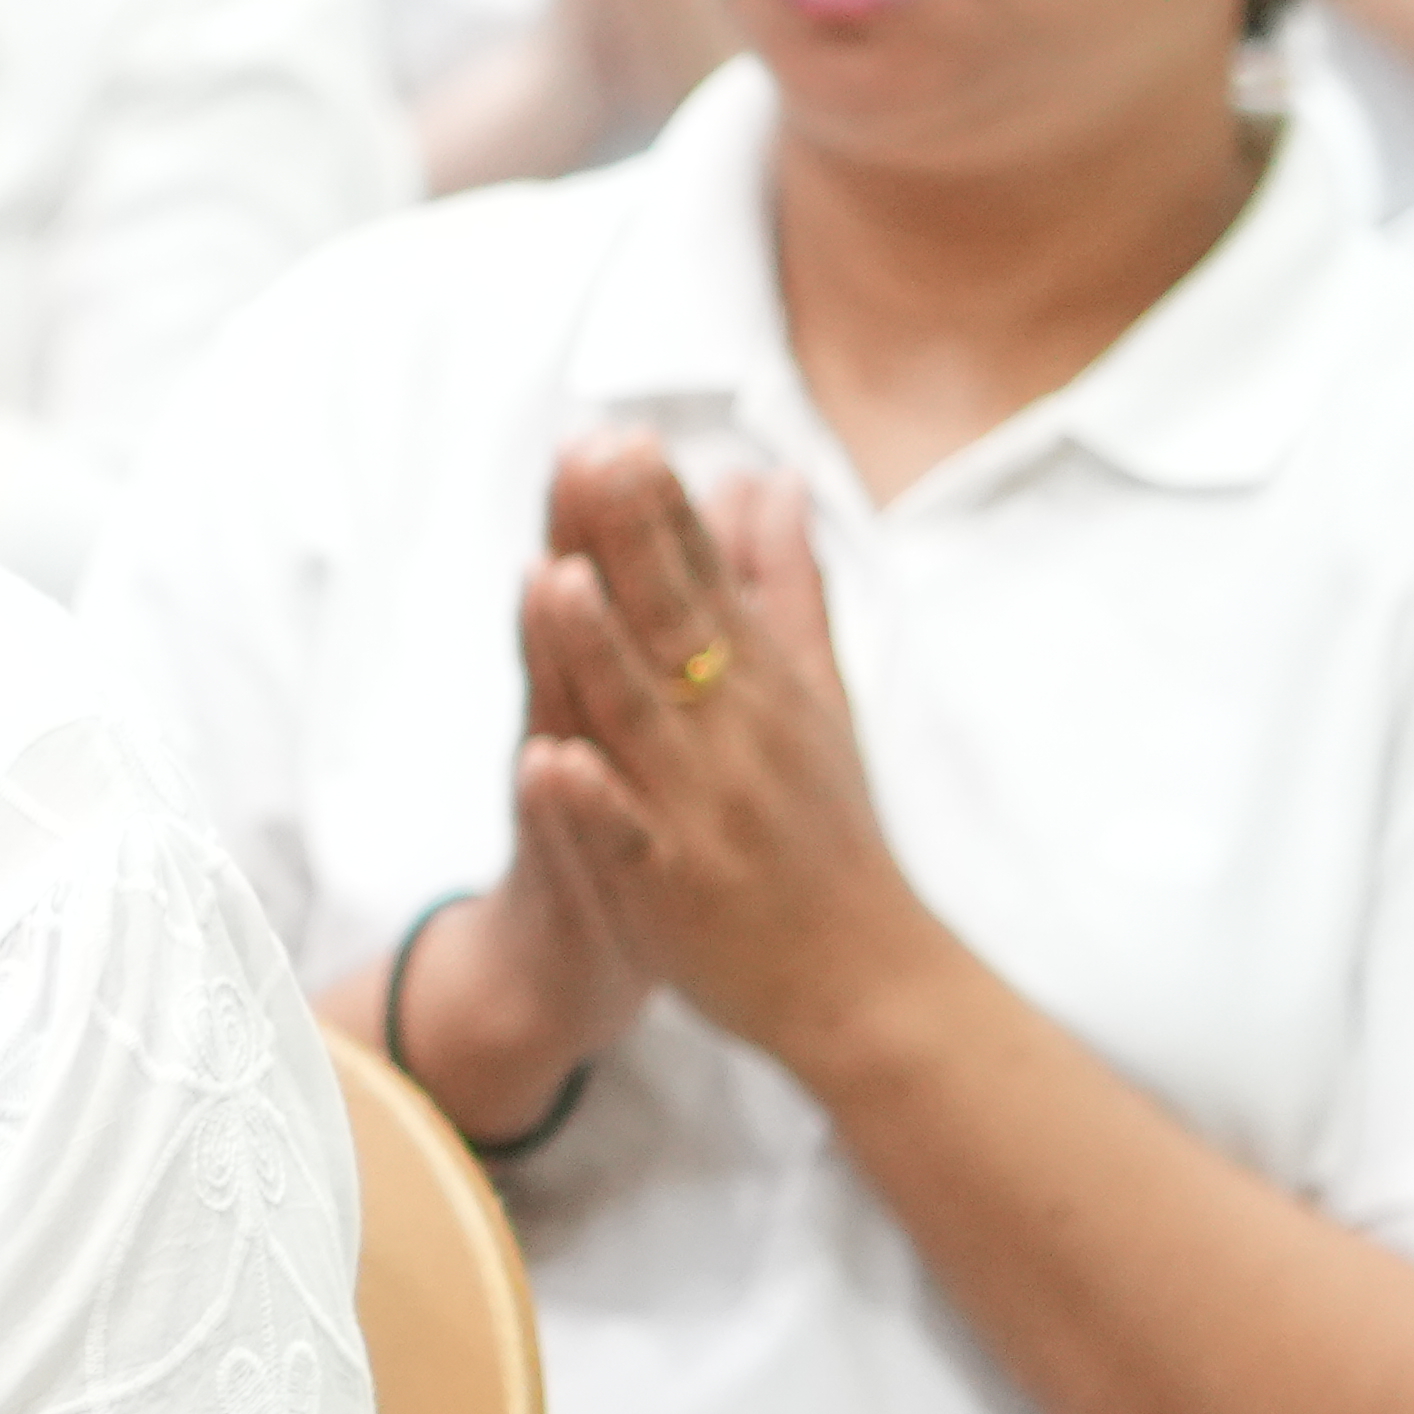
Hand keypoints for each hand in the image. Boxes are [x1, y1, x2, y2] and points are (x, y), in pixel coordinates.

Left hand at [513, 432, 937, 1078]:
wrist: (868, 982)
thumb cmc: (826, 831)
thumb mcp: (816, 695)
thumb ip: (784, 586)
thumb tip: (770, 478)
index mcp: (760, 684)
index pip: (704, 579)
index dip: (660, 508)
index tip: (622, 431)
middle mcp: (733, 734)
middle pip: (672, 624)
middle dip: (632, 542)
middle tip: (592, 455)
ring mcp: (700, 810)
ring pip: (637, 719)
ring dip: (594, 650)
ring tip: (551, 578)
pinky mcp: (670, 888)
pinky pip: (623, 840)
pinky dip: (587, 802)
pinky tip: (545, 762)